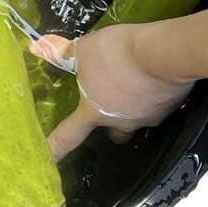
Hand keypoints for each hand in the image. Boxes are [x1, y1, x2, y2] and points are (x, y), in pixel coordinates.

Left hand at [31, 25, 195, 159]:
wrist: (163, 53)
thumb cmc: (116, 54)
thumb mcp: (84, 49)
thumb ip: (63, 53)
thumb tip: (36, 47)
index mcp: (93, 113)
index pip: (68, 136)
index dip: (56, 149)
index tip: (50, 159)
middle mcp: (120, 122)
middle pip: (114, 134)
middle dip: (111, 126)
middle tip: (111, 108)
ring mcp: (148, 118)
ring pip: (138, 121)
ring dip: (134, 109)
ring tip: (137, 87)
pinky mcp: (171, 107)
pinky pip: (159, 105)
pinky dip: (155, 94)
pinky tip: (155, 78)